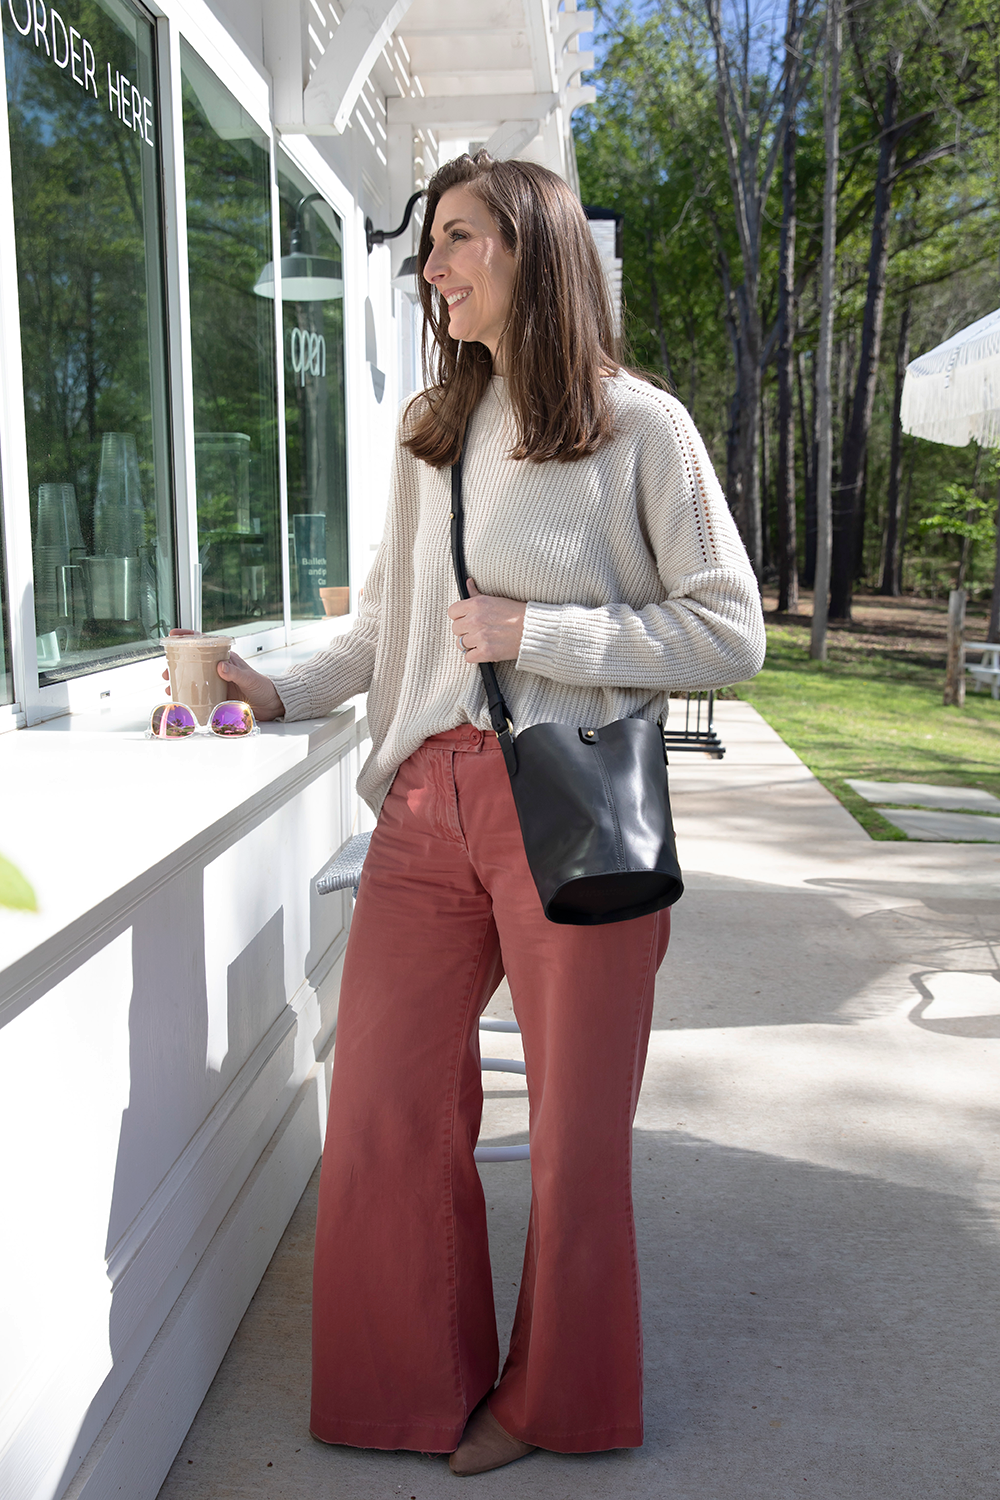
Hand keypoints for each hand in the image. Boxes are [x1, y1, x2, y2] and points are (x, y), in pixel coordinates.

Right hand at [161, 630, 284, 720]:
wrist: (271, 704)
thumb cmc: (263, 686)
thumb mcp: (249, 678)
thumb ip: (235, 672)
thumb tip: (220, 666)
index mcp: (225, 658)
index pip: (204, 642)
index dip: (187, 637)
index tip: (173, 635)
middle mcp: (218, 669)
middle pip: (193, 662)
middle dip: (177, 665)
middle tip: (166, 672)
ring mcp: (216, 683)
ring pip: (194, 679)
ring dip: (180, 682)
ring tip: (169, 687)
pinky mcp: (217, 697)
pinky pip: (200, 695)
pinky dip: (189, 697)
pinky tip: (181, 701)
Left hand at [447, 580, 525, 663]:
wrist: (532, 630)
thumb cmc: (516, 613)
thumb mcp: (495, 598)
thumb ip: (477, 594)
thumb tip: (468, 583)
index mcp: (476, 604)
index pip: (452, 612)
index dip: (459, 617)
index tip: (466, 619)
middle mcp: (475, 620)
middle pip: (455, 629)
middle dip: (464, 631)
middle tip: (476, 631)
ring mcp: (480, 637)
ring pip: (460, 644)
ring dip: (470, 644)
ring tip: (481, 641)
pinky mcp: (486, 652)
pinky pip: (468, 657)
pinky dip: (474, 656)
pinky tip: (483, 650)